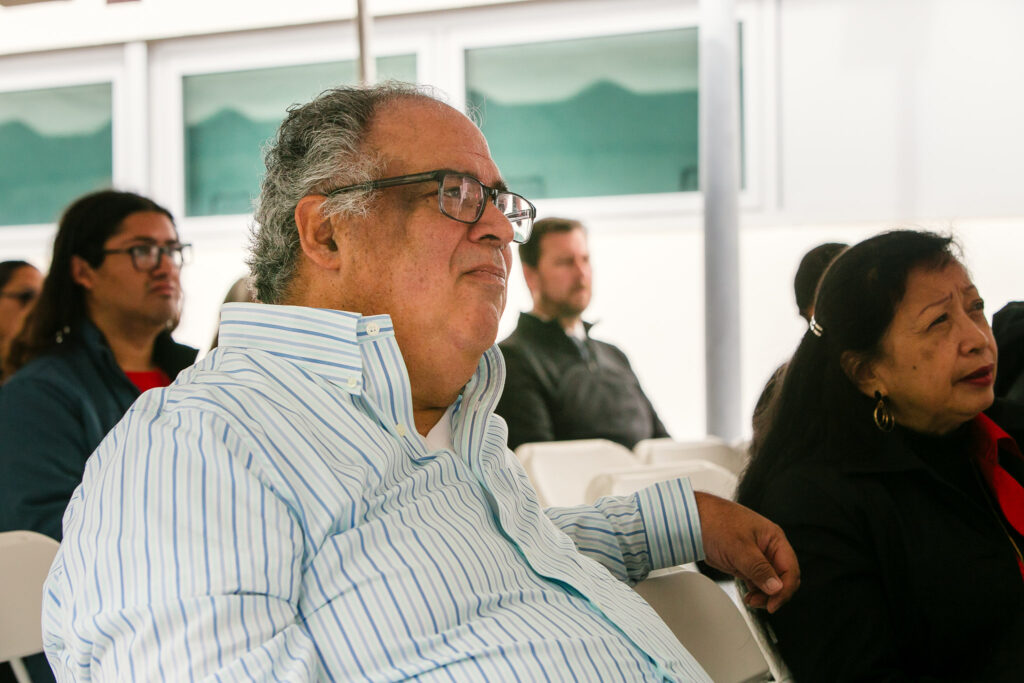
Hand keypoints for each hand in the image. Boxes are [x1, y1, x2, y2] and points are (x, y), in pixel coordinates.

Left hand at [694, 492, 799, 612]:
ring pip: (770, 583)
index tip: (773, 603)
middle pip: (783, 578)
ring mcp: (756, 556)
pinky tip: (749, 596)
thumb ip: (759, 568)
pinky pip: (757, 581)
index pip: (790, 569)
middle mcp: (768, 548)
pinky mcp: (744, 563)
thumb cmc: (716, 522)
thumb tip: (776, 587)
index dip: (785, 589)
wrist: (693, 520)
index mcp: (774, 538)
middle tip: (760, 603)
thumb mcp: (739, 547)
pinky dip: (756, 591)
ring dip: (764, 595)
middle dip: (775, 594)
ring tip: (751, 599)